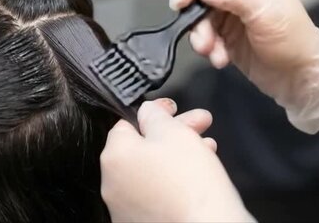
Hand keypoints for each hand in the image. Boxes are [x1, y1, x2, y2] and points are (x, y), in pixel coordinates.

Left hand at [100, 99, 253, 222]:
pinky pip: (155, 195)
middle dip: (174, 133)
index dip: (155, 113)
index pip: (127, 124)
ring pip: (151, 171)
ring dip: (177, 156)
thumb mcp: (174, 133)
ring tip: (207, 150)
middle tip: (201, 126)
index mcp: (114, 156)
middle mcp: (111, 184)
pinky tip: (197, 177)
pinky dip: (173, 183)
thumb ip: (155, 115)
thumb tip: (146, 111)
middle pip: (142, 147)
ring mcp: (124, 208)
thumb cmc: (190, 182)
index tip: (175, 109)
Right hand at [169, 0, 318, 133]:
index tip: (181, 0)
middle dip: (196, 16)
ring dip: (201, 36)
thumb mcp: (265, 14)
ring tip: (211, 52)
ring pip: (199, 16)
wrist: (300, 79)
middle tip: (196, 34)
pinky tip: (220, 59)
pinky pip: (204, 35)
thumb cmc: (293, 41)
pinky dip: (208, 48)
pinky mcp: (224, 35)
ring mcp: (231, 13)